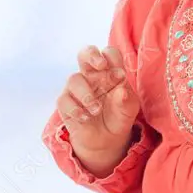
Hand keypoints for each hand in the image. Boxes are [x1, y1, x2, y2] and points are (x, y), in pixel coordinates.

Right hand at [56, 45, 140, 171]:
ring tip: (97, 110)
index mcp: (109, 72)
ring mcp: (76, 88)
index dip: (112, 59)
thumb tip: (122, 90)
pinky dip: (76, 109)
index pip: (109, 54)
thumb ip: (127, 99)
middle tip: (101, 65)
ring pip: (74, 79)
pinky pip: (64, 100)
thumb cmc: (119, 116)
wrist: (106, 139)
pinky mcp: (65, 103)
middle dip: (91, 55)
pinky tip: (86, 118)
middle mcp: (91, 75)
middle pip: (85, 53)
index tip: (120, 74)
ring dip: (87, 94)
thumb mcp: (129, 109)